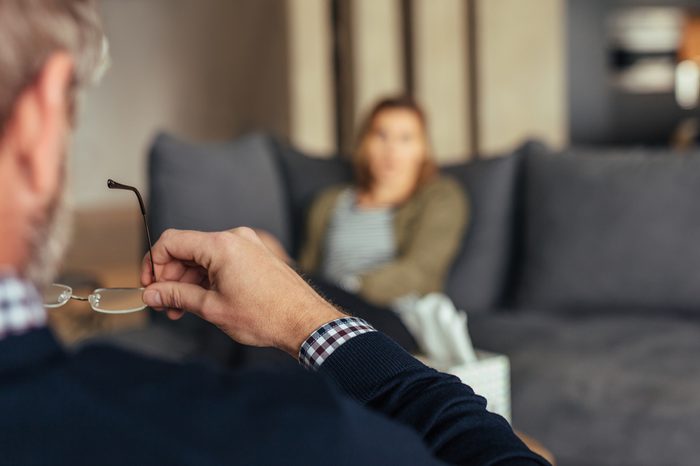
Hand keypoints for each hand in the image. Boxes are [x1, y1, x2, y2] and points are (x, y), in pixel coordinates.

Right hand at [140, 228, 344, 356]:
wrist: (304, 321)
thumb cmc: (265, 316)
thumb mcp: (212, 308)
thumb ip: (177, 296)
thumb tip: (151, 294)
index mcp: (221, 246)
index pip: (172, 242)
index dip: (153, 264)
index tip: (150, 287)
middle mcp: (235, 238)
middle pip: (187, 250)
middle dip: (171, 277)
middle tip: (166, 306)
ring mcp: (247, 245)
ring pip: (203, 257)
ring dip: (189, 281)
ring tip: (183, 310)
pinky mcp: (255, 255)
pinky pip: (221, 261)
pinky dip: (207, 278)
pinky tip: (203, 301)